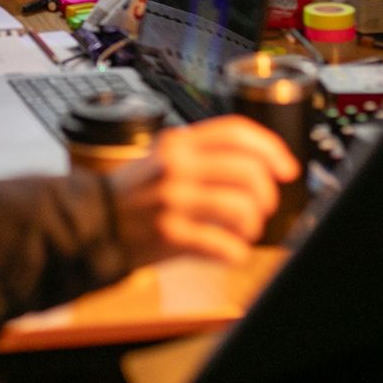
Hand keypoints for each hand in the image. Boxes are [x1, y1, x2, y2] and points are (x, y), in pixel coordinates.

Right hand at [105, 115, 300, 266]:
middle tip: (261, 205)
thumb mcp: (163, 155)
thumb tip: (258, 159)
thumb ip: (202, 151)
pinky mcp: (171, 234)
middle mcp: (175, 166)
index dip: (270, 148)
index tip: (286, 167)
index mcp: (176, 142)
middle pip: (248, 170)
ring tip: (242, 230)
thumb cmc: (135, 191)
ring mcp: (173, 200)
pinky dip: (235, 251)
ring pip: (243, 207)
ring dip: (253, 224)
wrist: (96, 219)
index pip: (235, 132)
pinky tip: (226, 248)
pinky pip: (226, 245)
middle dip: (267, 193)